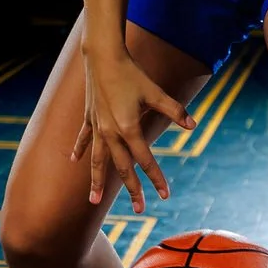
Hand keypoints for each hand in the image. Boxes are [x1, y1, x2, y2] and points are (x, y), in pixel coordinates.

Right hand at [71, 48, 194, 211]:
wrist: (103, 57)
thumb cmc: (132, 74)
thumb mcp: (156, 92)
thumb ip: (174, 110)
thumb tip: (193, 125)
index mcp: (129, 128)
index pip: (146, 160)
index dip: (156, 178)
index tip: (164, 195)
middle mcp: (111, 132)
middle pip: (122, 167)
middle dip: (132, 189)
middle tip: (140, 210)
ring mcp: (97, 127)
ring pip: (98, 160)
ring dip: (96, 181)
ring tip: (93, 201)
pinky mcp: (89, 118)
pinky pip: (84, 139)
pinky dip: (79, 150)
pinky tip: (73, 162)